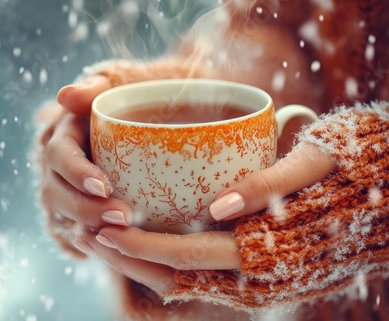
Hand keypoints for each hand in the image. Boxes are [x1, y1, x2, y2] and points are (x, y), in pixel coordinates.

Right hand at [40, 75, 134, 252]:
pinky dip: (87, 245)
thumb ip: (98, 85)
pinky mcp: (78, 212)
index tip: (104, 186)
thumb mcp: (121, 85)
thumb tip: (67, 95)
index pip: (60, 154)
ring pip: (63, 217)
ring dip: (89, 230)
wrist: (152, 122)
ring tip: (123, 238)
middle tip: (122, 218)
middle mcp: (59, 166)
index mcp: (64, 134)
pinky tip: (109, 252)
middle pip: (57, 192)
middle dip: (86, 208)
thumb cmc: (137, 100)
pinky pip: (73, 234)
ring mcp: (66, 191)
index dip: (77, 172)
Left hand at [76, 143, 335, 297]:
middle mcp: (253, 279)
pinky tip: (140, 245)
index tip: (103, 226)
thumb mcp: (310, 166)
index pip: (187, 256)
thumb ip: (268, 187)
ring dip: (138, 264)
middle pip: (175, 274)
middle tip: (89, 234)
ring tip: (102, 241)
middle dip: (128, 257)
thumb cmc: (343, 178)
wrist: (376, 206)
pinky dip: (162, 265)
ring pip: (181, 281)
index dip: (141, 245)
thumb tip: (218, 207)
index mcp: (266, 254)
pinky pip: (197, 277)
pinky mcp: (249, 276)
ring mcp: (250, 283)